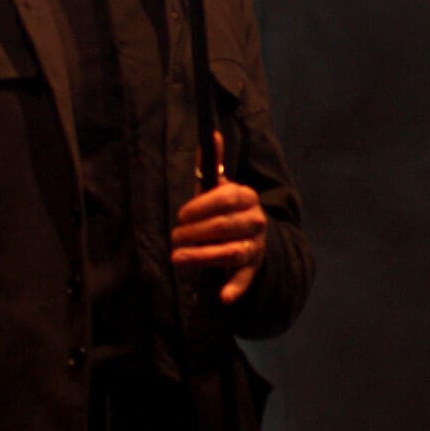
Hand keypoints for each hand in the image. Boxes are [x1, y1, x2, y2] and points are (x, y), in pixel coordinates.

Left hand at [171, 134, 266, 303]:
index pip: (226, 198)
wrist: (254, 240)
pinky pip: (244, 279)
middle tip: (173, 237)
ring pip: (231, 251)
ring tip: (177, 259)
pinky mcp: (251, 269)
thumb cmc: (225, 211)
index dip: (201, 206)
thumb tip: (211, 133)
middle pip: (224, 226)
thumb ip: (212, 164)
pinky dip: (234, 288)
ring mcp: (255, 245)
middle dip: (194, 233)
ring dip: (202, 256)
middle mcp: (256, 220)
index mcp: (247, 197)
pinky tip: (223, 297)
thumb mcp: (220, 187)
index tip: (181, 215)